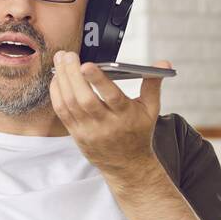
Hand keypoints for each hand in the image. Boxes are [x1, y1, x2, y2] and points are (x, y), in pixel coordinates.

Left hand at [49, 50, 170, 181]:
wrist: (126, 164)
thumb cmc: (138, 132)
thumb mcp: (150, 110)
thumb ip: (152, 85)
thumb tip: (163, 63)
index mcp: (126, 116)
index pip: (111, 97)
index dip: (98, 80)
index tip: (87, 65)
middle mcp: (106, 124)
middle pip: (85, 99)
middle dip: (73, 75)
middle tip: (68, 55)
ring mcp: (89, 131)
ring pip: (70, 104)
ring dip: (62, 80)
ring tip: (60, 60)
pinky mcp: (76, 134)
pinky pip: (62, 112)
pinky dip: (57, 93)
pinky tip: (57, 78)